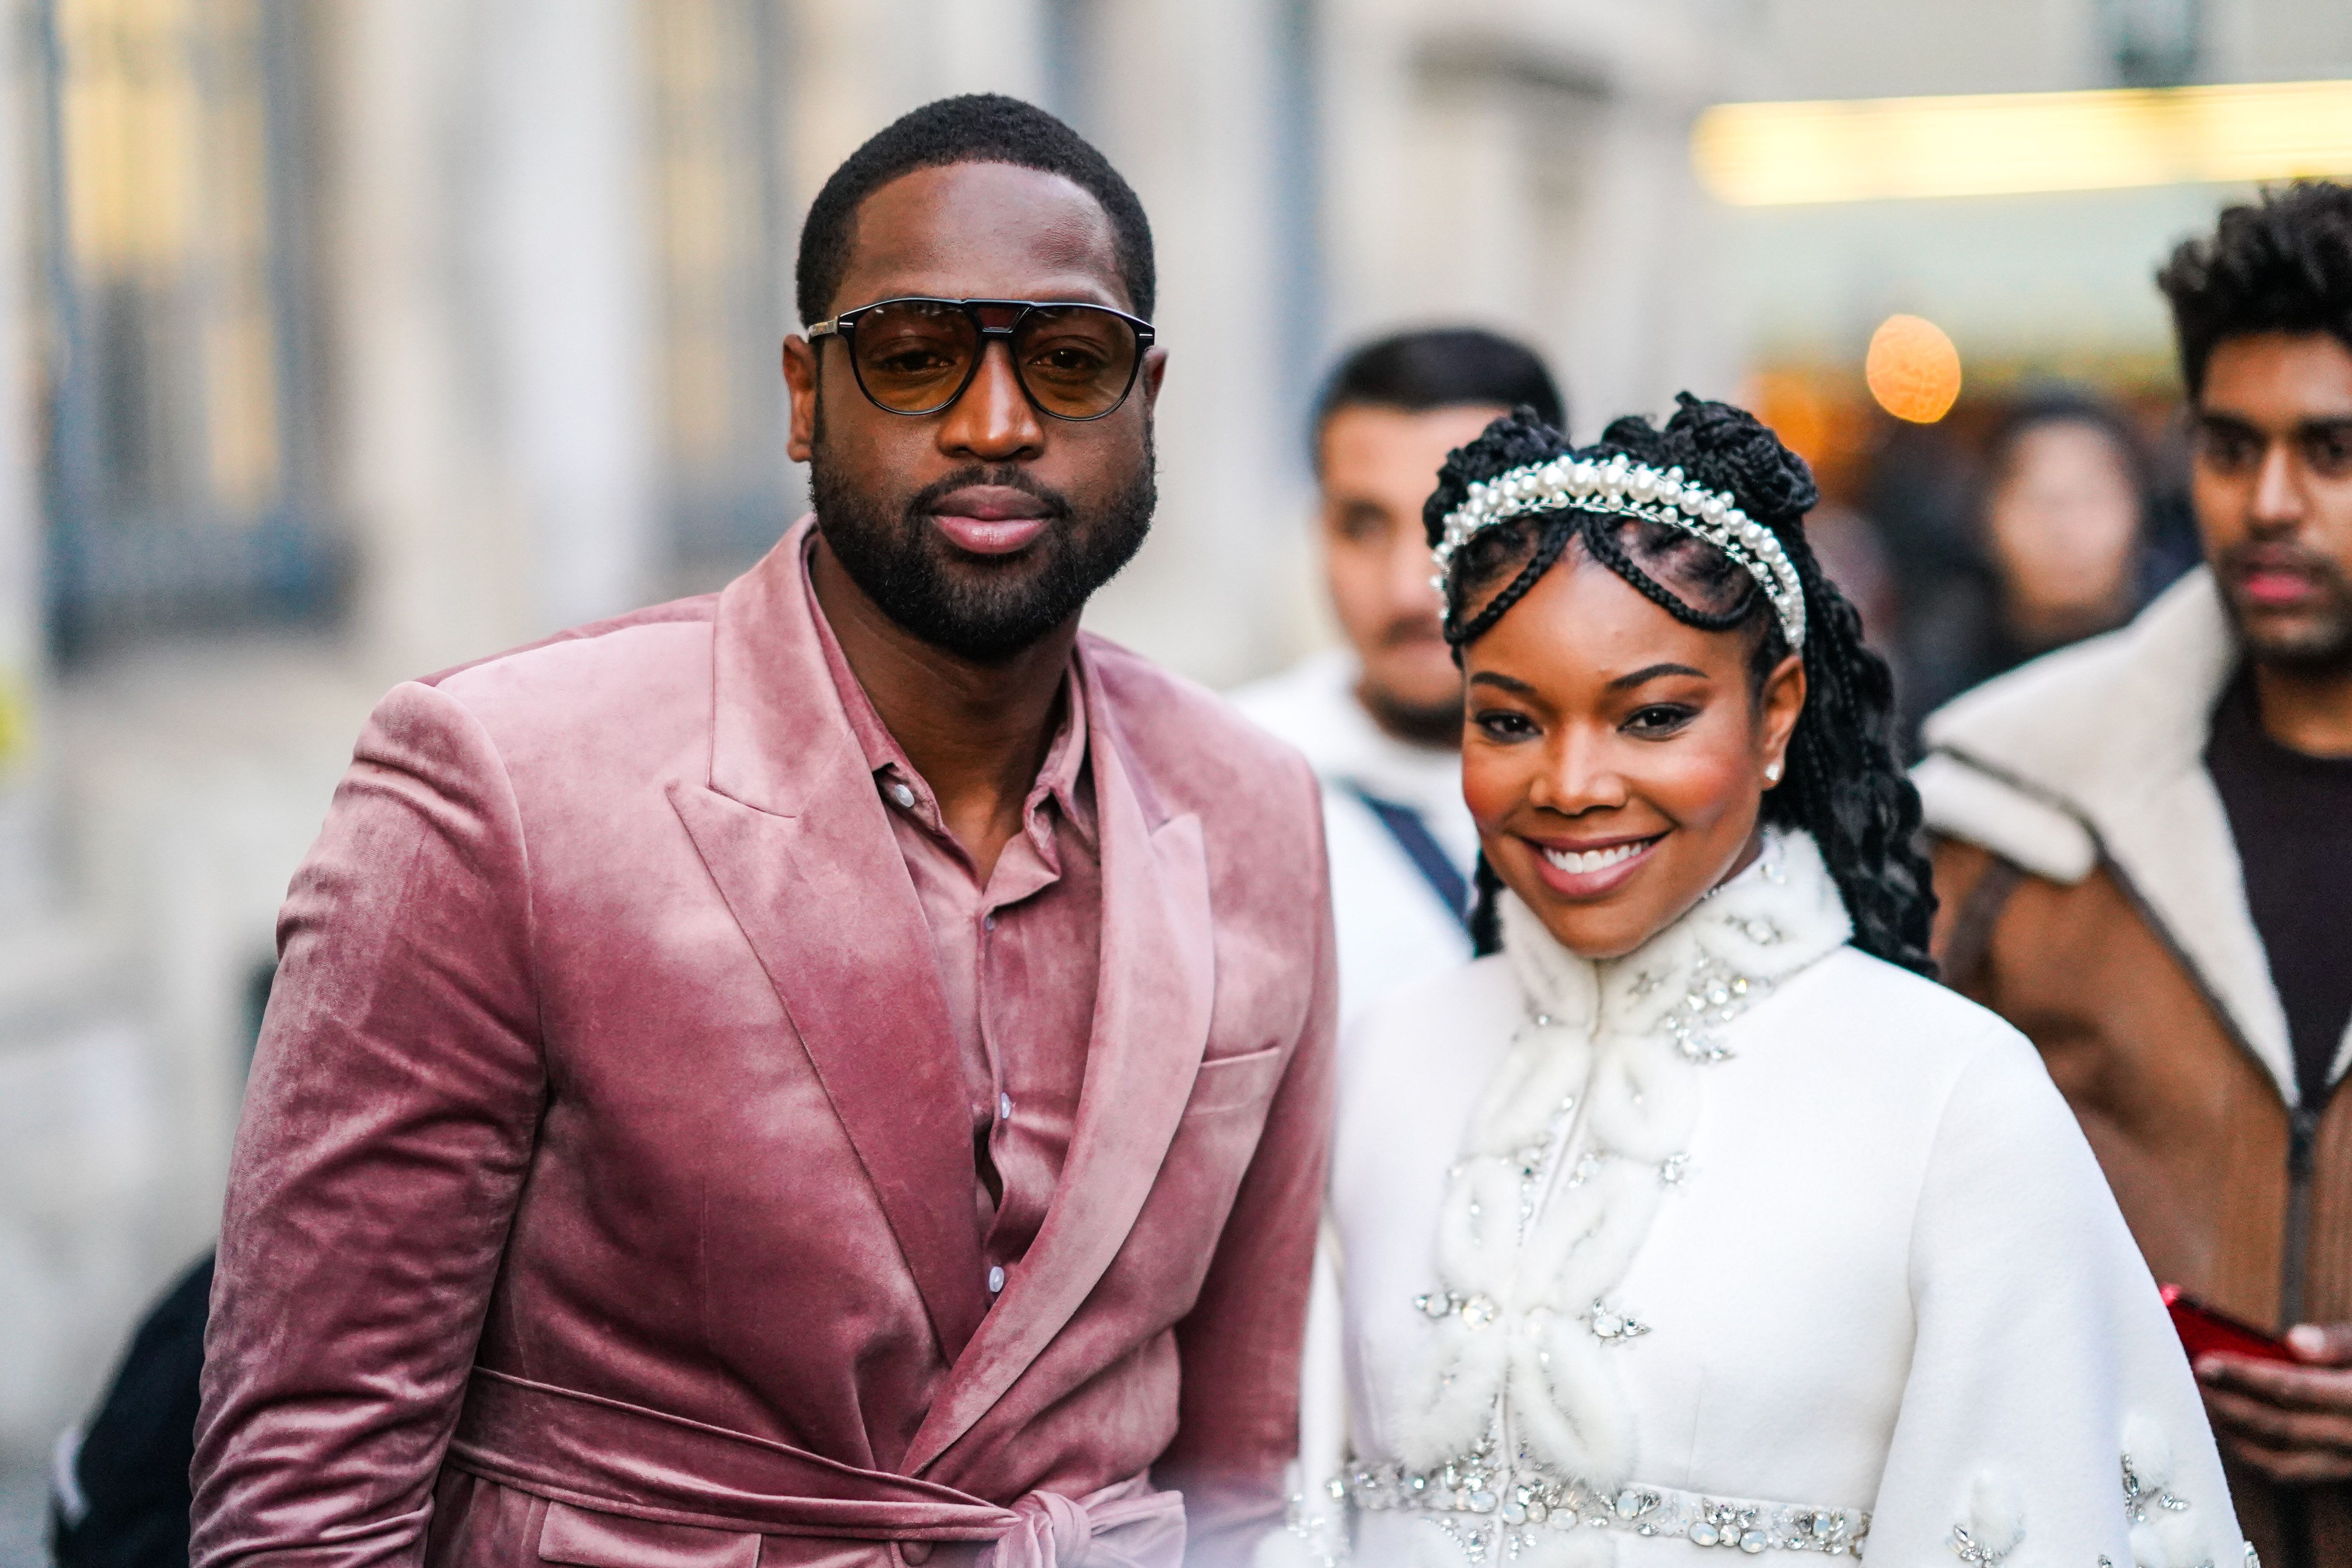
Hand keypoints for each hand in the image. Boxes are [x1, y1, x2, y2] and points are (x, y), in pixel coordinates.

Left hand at [2198, 1323, 2351, 1483]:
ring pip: (2280, 1458)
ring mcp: (2348, 1461)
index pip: (2292, 1387)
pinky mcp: (2341, 1473)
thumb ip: (2339, 1342)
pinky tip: (2226, 1433)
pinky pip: (2291, 1474)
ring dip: (2232, 1434)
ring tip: (2199, 1406)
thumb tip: (2295, 1340)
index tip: (2204, 1361)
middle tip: (2187, 1382)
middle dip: (2227, 1404)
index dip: (2244, 1375)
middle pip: (2279, 1425)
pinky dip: (2253, 1457)